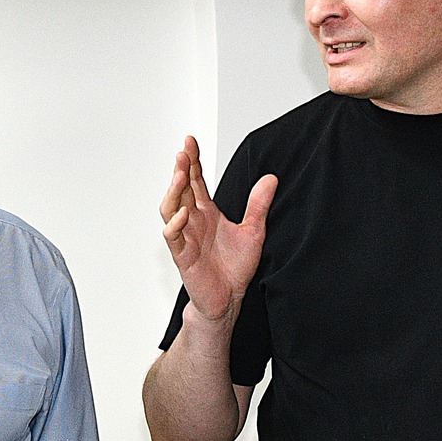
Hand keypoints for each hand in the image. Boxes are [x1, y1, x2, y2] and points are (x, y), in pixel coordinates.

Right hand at [161, 135, 276, 322]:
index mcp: (206, 213)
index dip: (193, 161)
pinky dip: (175, 224)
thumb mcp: (254, 231)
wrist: (229, 299)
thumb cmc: (234, 268)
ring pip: (170, 209)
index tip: (190, 141)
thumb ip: (258, 205)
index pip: (196, 181)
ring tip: (181, 175)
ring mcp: (186, 238)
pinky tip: (184, 213)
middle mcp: (193, 222)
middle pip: (181, 190)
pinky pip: (174, 237)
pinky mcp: (184, 256)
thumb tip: (270, 179)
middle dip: (181, 169)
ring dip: (173, 192)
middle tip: (184, 152)